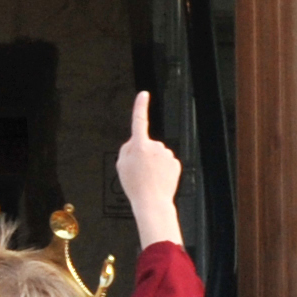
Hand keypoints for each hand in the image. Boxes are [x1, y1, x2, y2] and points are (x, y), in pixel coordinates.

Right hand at [115, 91, 183, 251]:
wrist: (152, 202)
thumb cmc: (135, 185)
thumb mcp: (121, 165)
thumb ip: (127, 149)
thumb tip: (136, 142)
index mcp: (139, 145)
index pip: (139, 120)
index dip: (140, 106)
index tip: (144, 95)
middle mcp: (155, 146)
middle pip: (147, 144)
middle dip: (144, 154)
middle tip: (139, 172)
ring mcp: (167, 154)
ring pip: (158, 154)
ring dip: (154, 163)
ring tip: (149, 178)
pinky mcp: (176, 163)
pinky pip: (167, 162)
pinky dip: (163, 169)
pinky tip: (159, 180)